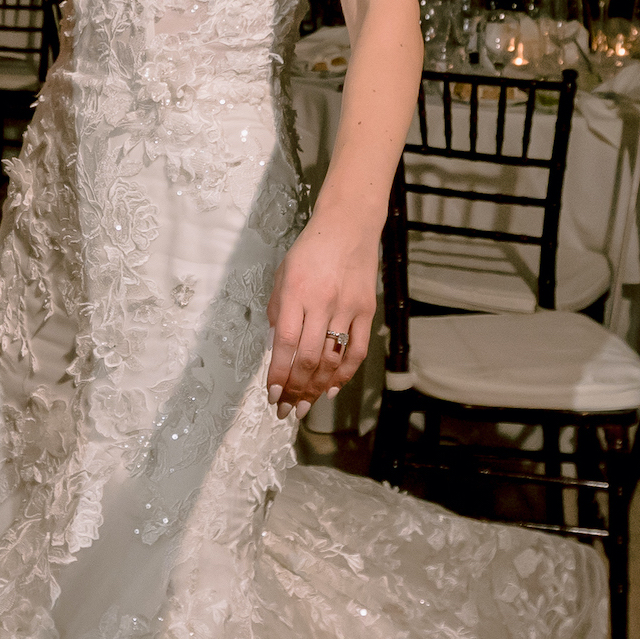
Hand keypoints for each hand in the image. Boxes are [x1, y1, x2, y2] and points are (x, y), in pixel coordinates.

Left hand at [264, 210, 378, 418]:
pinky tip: (332, 389)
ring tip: (304, 407)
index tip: (272, 395)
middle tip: (286, 410)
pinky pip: (356, 350)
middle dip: (296, 390)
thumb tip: (278, 348)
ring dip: (317, 388)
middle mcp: (321, 303)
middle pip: (309, 358)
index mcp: (295, 293)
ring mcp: (347, 308)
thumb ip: (278, 311)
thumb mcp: (282, 275)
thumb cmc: (308, 252)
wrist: (347, 228)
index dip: (279, 374)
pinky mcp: (367, 311)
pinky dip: (344, 374)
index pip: (286, 344)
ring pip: (332, 359)